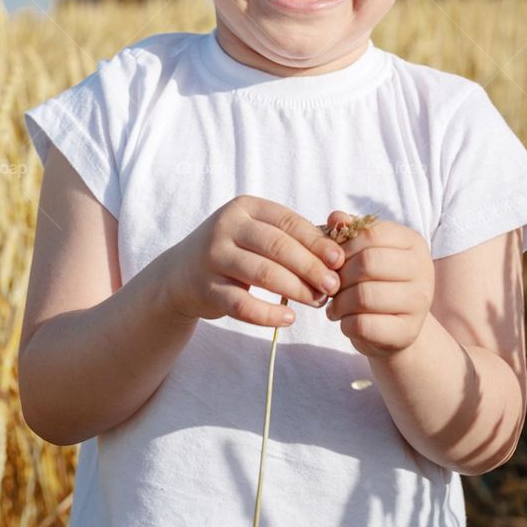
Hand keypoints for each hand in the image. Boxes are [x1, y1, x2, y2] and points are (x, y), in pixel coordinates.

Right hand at [165, 195, 345, 327]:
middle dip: (311, 267)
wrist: (182, 274)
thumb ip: (296, 233)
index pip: (288, 222)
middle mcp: (226, 226)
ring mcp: (212, 257)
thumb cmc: (236, 250)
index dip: (317, 242)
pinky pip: (242, 304)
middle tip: (333, 285)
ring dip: (296, 290)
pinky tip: (289, 319)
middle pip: (278, 246)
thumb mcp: (259, 233)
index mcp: (245, 207)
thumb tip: (344, 232)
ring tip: (317, 301)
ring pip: (262, 274)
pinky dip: (268, 314)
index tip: (340, 260)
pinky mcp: (205, 288)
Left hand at [322, 210, 434, 358]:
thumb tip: (336, 217)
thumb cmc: (376, 283)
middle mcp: (423, 269)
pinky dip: (346, 324)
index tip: (332, 261)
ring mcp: (419, 302)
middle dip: (340, 276)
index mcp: (413, 242)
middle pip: (368, 263)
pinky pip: (364, 325)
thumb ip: (349, 233)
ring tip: (334, 305)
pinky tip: (345, 322)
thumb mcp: (364, 253)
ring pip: (364, 296)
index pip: (371, 234)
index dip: (343, 247)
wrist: (396, 328)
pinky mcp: (409, 332)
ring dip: (340, 302)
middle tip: (330, 285)